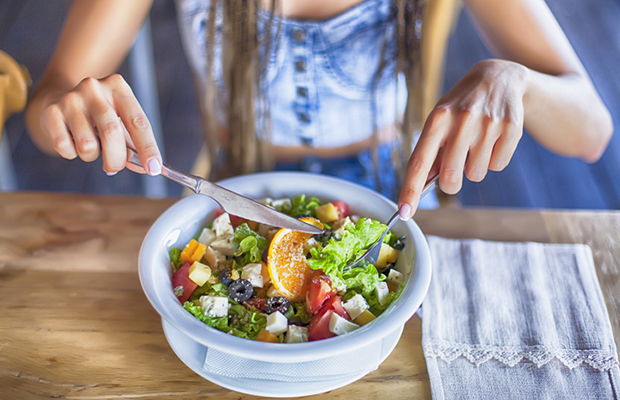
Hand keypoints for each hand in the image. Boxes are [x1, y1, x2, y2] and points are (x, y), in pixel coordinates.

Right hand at [39, 74, 161, 175]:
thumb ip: (133, 143)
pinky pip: (65, 147)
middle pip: (112, 133)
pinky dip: (72, 154)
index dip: (148, 148)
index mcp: (119, 88)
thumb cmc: (99, 115)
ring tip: (90, 147)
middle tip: (114, 167)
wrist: (59, 99)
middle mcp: (95, 89)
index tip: (153, 169)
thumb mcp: (120, 121)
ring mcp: (71, 98)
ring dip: (91, 156)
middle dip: (117, 159)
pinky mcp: (51, 111)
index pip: (139, 122)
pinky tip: (72, 142)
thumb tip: (144, 167)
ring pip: (87, 145)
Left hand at [398, 59, 529, 218]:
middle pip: (451, 178)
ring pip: (476, 175)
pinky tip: (493, 139)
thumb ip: (431, 151)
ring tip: (476, 144)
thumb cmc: (461, 106)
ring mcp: (489, 123)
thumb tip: (421, 186)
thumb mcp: (441, 120)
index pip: (419, 162)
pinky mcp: (511, 128)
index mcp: (437, 118)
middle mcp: (462, 120)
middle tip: (454, 172)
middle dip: (451, 184)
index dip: (410, 191)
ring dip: (474, 167)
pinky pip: (497, 166)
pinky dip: (494, 160)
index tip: (403, 213)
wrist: (500, 77)